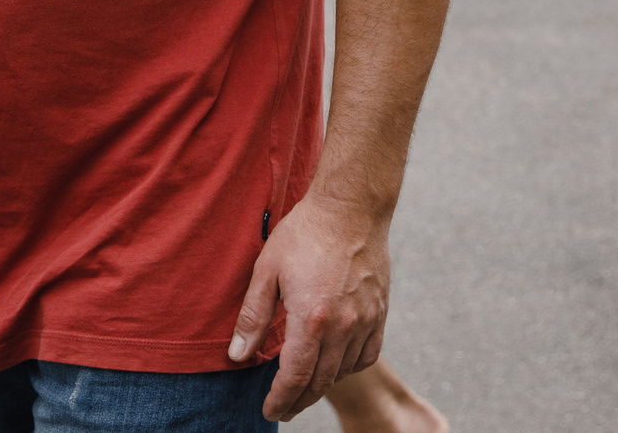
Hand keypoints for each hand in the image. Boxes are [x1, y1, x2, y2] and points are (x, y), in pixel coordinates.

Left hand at [229, 191, 390, 421]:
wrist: (350, 208)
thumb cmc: (304, 234)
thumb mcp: (266, 271)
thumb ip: (252, 317)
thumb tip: (237, 354)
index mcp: (311, 318)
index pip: (294, 377)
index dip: (280, 399)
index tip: (269, 410)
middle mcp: (343, 326)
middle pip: (319, 381)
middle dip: (298, 401)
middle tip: (283, 408)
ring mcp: (366, 320)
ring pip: (343, 371)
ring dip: (321, 385)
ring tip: (303, 388)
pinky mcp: (380, 312)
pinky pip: (368, 355)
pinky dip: (350, 367)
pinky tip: (335, 366)